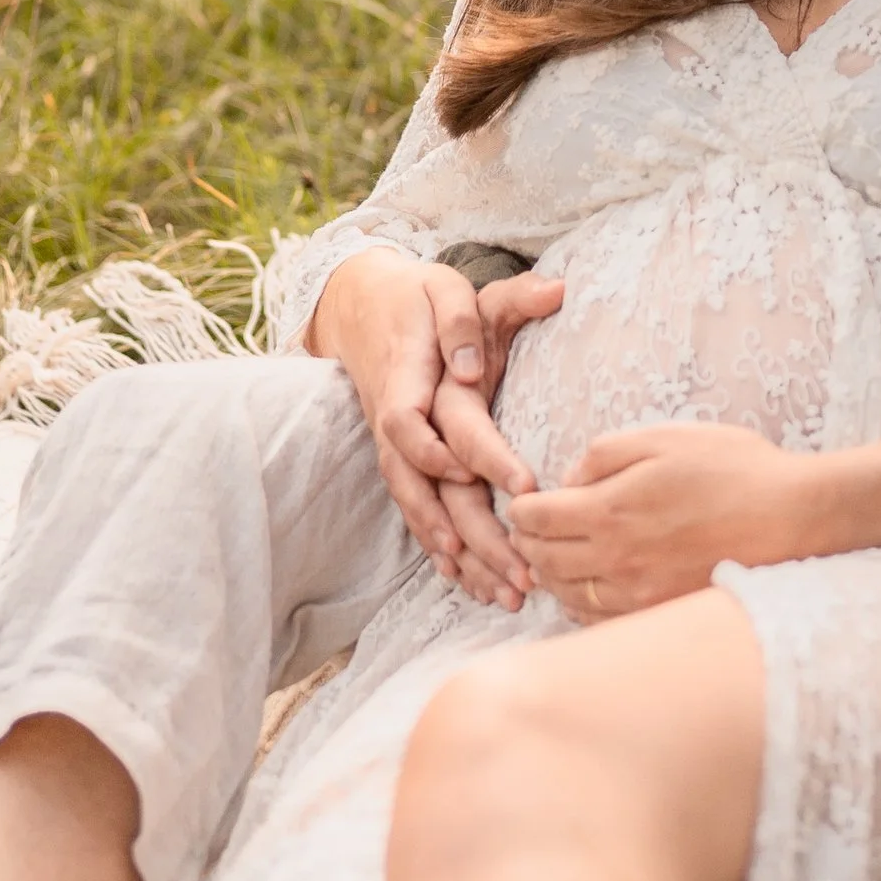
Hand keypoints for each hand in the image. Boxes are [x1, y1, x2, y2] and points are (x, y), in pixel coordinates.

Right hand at [307, 251, 563, 599]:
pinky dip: (440, 551)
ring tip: (504, 594)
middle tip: (522, 570)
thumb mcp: (442, 287)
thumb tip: (519, 314)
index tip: (517, 486)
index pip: (419, 427)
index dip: (461, 457)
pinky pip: (417, 513)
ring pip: (420, 512)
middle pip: (422, 489)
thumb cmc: (413, 296)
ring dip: (461, 557)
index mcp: (404, 379)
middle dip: (471, 534)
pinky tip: (468, 583)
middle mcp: (394, 423)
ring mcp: (394, 449)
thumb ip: (469, 314)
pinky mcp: (401, 462)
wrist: (359, 307)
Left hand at [511, 422, 823, 620]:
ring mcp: (637, 595)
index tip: (524, 503)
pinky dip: (581, 604)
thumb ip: (604, 454)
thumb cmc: (732, 468)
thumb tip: (568, 479)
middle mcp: (615, 560)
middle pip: (544, 560)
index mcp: (610, 510)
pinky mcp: (658, 615)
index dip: (522, 509)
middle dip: (528, 542)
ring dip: (550, 575)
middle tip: (529, 531)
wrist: (790, 518)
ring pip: (566, 595)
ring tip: (552, 558)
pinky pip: (599, 620)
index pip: (537, 519)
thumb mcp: (664, 438)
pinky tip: (588, 586)